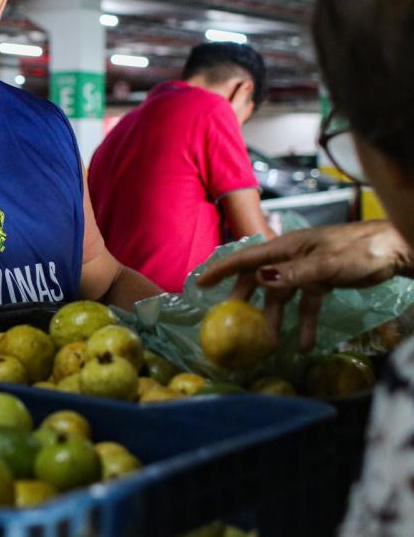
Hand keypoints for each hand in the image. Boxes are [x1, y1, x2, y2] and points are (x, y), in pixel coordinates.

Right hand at [197, 220, 412, 351]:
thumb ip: (294, 273)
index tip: (199, 282)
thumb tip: (260, 279)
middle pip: (257, 278)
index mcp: (285, 248)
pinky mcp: (322, 281)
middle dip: (243, 299)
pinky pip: (305, 305)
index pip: (245, 258)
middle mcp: (290, 258)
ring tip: (269, 344)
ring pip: (281, 296)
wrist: (395, 249)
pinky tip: (304, 343)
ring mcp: (306, 270)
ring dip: (275, 319)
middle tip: (229, 321)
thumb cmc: (360, 249)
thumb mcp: (326, 263)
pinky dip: (303, 323)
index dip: (220, 270)